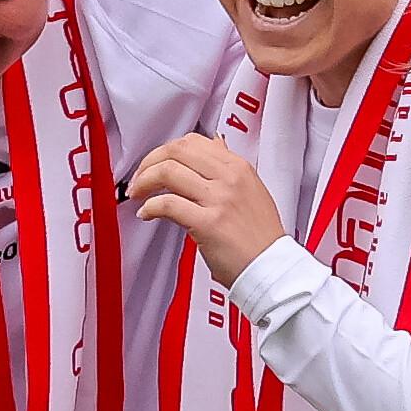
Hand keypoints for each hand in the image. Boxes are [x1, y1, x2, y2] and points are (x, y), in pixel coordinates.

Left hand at [125, 130, 290, 280]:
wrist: (272, 268)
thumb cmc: (260, 237)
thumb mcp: (252, 190)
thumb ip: (229, 168)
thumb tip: (214, 144)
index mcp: (239, 168)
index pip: (193, 142)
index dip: (165, 150)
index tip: (154, 163)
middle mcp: (230, 179)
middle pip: (176, 151)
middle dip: (149, 162)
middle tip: (139, 178)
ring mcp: (219, 199)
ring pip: (168, 172)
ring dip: (143, 182)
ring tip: (138, 194)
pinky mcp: (208, 223)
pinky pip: (167, 204)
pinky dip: (148, 207)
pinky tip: (146, 214)